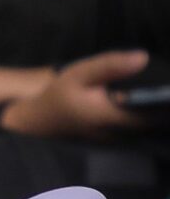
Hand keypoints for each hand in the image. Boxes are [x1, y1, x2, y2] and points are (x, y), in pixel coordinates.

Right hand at [0, 50, 149, 138]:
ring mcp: (121, 140)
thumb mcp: (79, 74)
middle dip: (160, 102)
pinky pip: (140, 128)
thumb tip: (143, 57)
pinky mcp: (118, 141)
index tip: (165, 82)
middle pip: (158, 119)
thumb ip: (110, 66)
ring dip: (154, 110)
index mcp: (115, 116)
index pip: (158, 111)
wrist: (41, 121)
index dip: (164, 96)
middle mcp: (123, 133)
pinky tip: (136, 101)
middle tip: (157, 82)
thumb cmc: (58, 96)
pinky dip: (144, 115)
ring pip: (150, 125)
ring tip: (150, 90)